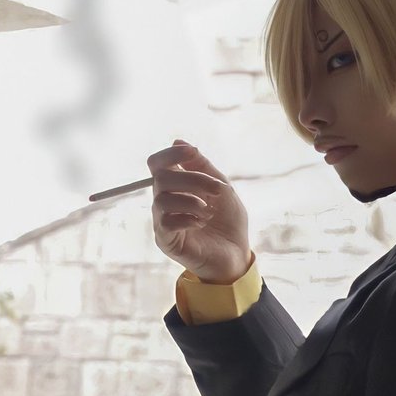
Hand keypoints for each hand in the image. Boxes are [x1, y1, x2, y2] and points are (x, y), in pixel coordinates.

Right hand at [147, 140, 252, 283]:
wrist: (237, 254)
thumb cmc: (228, 222)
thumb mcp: (221, 187)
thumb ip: (202, 167)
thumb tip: (177, 141)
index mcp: (175, 187)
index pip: (157, 164)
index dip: (170, 154)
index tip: (191, 152)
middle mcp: (164, 202)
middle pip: (162, 178)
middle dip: (193, 179)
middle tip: (217, 190)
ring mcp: (162, 221)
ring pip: (162, 199)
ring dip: (192, 201)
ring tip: (209, 211)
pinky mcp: (166, 241)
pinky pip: (165, 221)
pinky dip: (186, 218)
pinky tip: (201, 223)